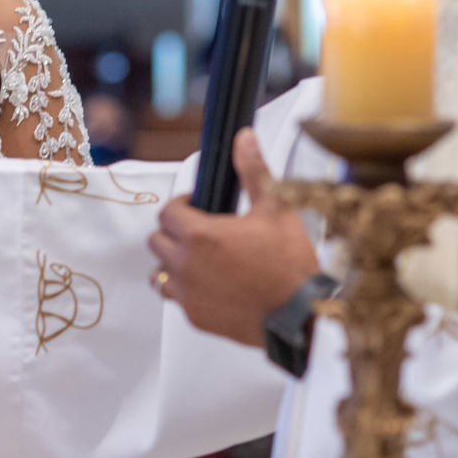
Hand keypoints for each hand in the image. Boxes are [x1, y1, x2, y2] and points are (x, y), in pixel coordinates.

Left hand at [147, 128, 320, 348]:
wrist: (300, 315)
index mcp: (199, 235)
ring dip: (174, 263)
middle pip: (157, 241)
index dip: (182, 205)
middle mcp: (185, 265)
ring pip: (159, 273)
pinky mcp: (196, 317)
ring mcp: (188, 294)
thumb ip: (253, 171)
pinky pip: (177, 299)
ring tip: (201, 260)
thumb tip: (244, 140)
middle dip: (174, 232)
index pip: (167, 212)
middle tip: (199, 232)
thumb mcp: (276, 209)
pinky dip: (187, 290)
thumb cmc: (289, 266)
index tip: (196, 207)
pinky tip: (211, 285)